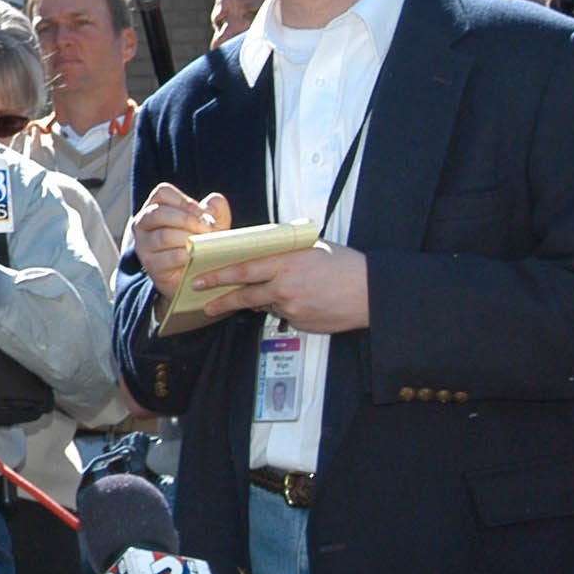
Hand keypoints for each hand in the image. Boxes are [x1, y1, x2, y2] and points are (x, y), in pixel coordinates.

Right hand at [128, 185, 230, 301]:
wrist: (196, 274)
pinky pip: (169, 257)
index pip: (162, 193)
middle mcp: (143, 224)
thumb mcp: (212, 222)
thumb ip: (215, 208)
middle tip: (208, 230)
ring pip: (164, 236)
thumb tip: (212, 204)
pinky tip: (198, 257)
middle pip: (158, 213)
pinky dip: (187, 256)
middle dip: (187, 220)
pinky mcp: (151, 265)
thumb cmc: (201, 242)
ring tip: (205, 244)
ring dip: (189, 239)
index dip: (185, 201)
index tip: (204, 214)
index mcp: (155, 207)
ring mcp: (144, 245)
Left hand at [195, 241, 367, 332]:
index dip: (218, 277)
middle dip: (221, 300)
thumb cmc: (345, 265)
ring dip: (264, 300)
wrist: (373, 293)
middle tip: (205, 303)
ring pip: (266, 305)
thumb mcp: (311, 249)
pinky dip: (287, 308)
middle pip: (244, 296)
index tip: (200, 280)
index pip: (242, 271)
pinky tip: (304, 299)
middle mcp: (285, 288)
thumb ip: (284, 254)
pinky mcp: (302, 324)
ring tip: (278, 292)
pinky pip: (285, 316)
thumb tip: (261, 257)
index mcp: (285, 264)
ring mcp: (293, 309)